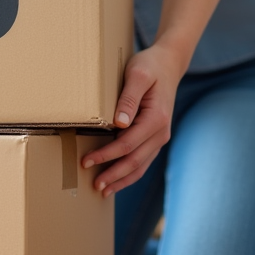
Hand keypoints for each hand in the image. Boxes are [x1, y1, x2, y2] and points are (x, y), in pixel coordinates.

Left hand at [81, 44, 184, 197]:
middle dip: (113, 175)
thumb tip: (119, 123)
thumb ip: (128, 98)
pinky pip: (143, 161)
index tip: (86, 161)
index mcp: (156, 118)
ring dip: (122, 180)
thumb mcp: (137, 75)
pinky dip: (130, 173)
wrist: (168, 64)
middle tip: (94, 185)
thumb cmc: (149, 66)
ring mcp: (160, 137)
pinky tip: (117, 180)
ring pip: (140, 166)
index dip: (106, 155)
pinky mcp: (156, 138)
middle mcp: (161, 132)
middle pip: (135, 161)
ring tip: (103, 190)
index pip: (127, 144)